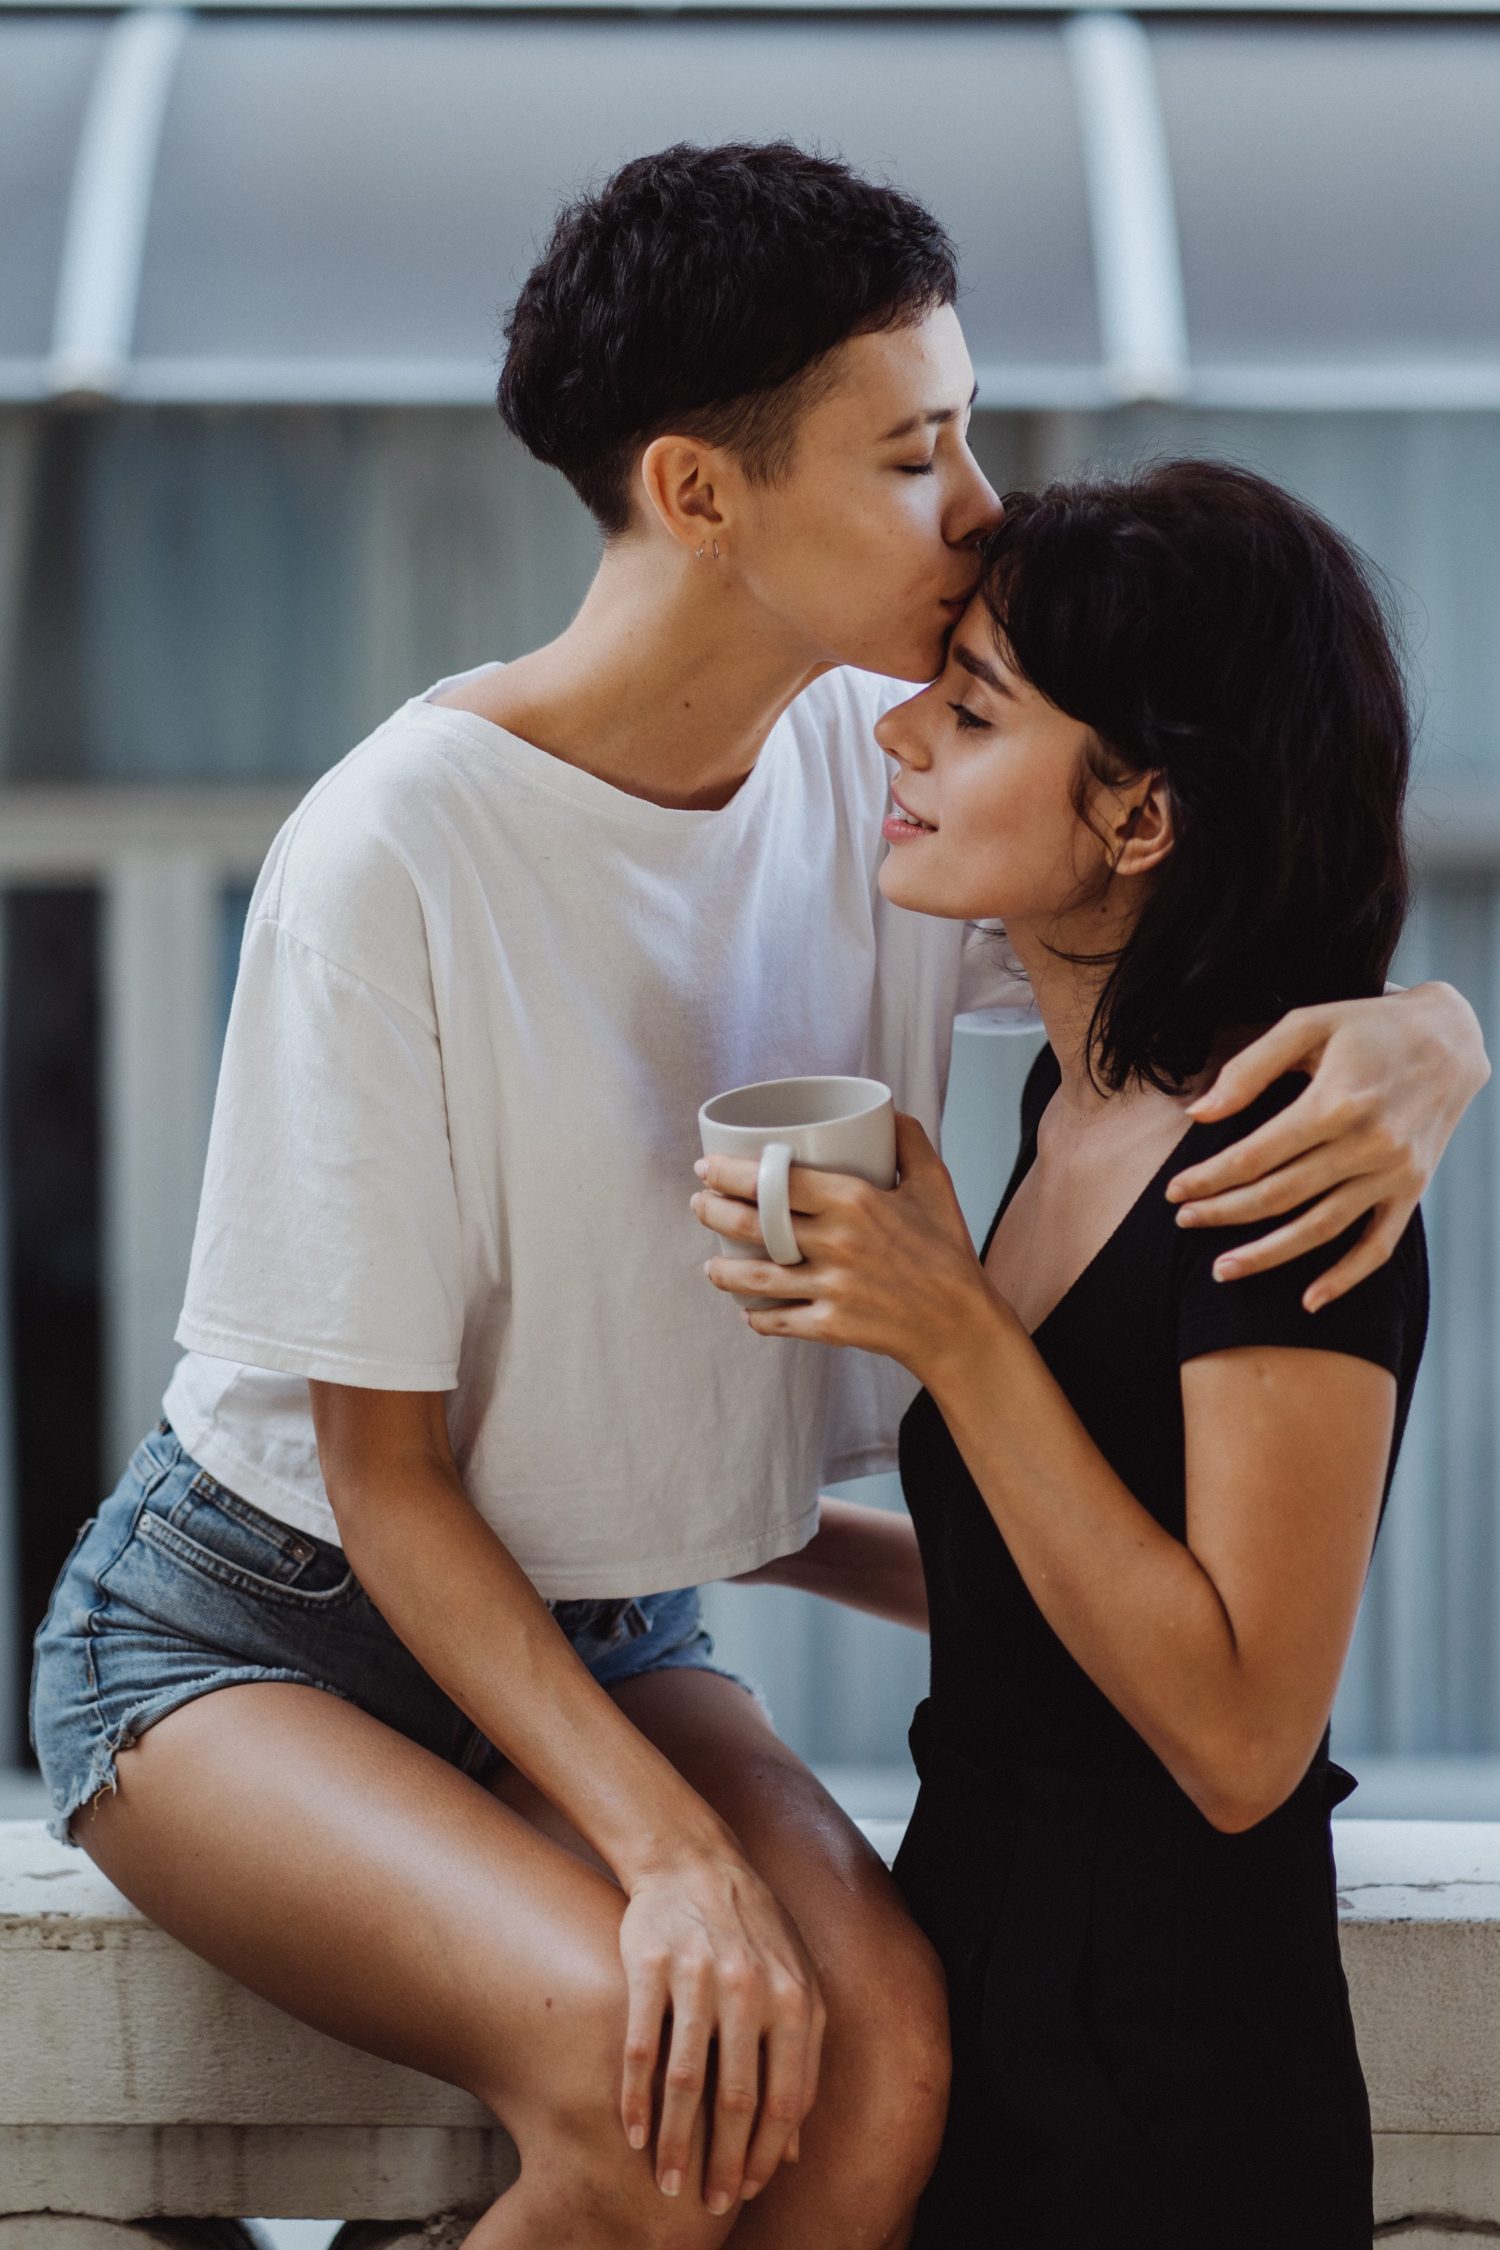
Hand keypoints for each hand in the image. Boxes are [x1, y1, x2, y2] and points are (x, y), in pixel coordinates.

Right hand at [618, 1843, 826, 2213]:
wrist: (694, 1860)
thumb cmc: (753, 1930)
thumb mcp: (795, 1985)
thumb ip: (800, 2061)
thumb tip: (794, 2149)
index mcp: (794, 1999)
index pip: (786, 2099)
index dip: (766, 2154)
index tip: (748, 2190)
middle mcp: (751, 1989)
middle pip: (738, 2099)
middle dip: (723, 2162)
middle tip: (709, 2202)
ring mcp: (699, 1976)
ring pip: (685, 2081)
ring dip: (674, 2141)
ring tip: (666, 2181)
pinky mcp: (651, 1965)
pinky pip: (641, 2045)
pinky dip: (635, 2097)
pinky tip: (633, 2132)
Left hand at [692, 1112, 993, 1383]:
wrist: (961, 1323)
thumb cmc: (947, 1250)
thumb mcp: (936, 1184)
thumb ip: (910, 1142)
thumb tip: (885, 1110)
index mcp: (855, 1201)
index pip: (775, 1180)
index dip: (731, 1172)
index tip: (708, 1166)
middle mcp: (837, 1242)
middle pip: (754, 1225)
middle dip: (713, 1212)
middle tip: (700, 1204)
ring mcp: (832, 1287)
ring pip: (756, 1278)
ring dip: (723, 1272)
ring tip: (711, 1266)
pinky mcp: (832, 1325)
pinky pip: (780, 1320)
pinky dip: (758, 1317)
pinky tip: (747, 1311)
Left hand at [1167, 982, 1489, 1308]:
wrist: (1450, 1039)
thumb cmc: (1369, 1026)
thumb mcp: (1307, 1023)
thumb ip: (1250, 1067)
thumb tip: (1199, 1113)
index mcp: (1336, 1101)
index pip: (1255, 1155)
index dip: (1209, 1177)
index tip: (1174, 1191)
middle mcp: (1367, 1143)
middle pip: (1279, 1195)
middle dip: (1223, 1213)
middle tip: (1184, 1221)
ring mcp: (1393, 1173)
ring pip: (1320, 1229)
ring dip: (1267, 1256)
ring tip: (1222, 1270)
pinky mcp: (1412, 1190)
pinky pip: (1378, 1246)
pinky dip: (1345, 1278)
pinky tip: (1309, 1300)